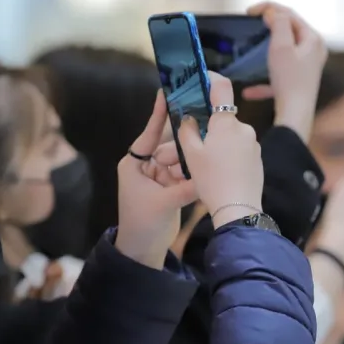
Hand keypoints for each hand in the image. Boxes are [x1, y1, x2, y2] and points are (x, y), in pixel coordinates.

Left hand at [115, 92, 196, 268]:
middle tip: (202, 121)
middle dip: (184, 138)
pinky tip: (209, 163)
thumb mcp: (164, 204)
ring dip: (192, 157)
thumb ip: (187, 189)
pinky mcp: (170, 187)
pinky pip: (185, 172)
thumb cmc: (143, 224)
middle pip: (167, 144)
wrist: (143, 250)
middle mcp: (145, 166)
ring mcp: (158, 176)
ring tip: (209, 145)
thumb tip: (209, 176)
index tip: (166, 93)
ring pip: (180, 158)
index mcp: (134, 164)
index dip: (158, 115)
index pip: (148, 135)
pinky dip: (194, 170)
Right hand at [179, 73, 263, 228]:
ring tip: (201, 165)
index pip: (221, 87)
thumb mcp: (191, 155)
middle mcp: (244, 128)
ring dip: (215, 145)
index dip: (210, 77)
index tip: (201, 76)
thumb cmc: (212, 181)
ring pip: (229, 137)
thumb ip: (187, 130)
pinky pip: (239, 150)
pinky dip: (227, 155)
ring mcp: (253, 144)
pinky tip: (217, 173)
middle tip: (189, 144)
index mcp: (227, 123)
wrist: (239, 210)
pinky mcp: (257, 158)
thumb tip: (188, 118)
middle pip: (221, 120)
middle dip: (205, 128)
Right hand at [241, 2, 327, 142]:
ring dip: (266, 51)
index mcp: (312, 39)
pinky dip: (265, 80)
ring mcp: (307, 68)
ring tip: (252, 47)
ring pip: (284, 52)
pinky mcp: (299, 83)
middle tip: (252, 24)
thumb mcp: (281, 46)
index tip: (249, 11)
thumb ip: (278, 24)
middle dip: (269, 25)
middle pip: (289, 30)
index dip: (269, 7)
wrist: (295, 115)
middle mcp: (314, 51)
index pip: (290, 14)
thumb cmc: (289, 80)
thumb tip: (274, 12)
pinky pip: (279, 75)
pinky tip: (249, 91)